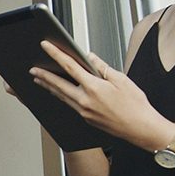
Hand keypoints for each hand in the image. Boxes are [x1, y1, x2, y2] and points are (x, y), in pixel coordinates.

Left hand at [29, 41, 169, 148]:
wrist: (141, 129)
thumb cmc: (135, 106)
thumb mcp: (121, 79)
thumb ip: (102, 67)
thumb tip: (90, 58)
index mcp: (93, 88)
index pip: (69, 66)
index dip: (56, 54)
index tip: (46, 46)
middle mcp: (85, 101)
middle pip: (58, 84)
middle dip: (44, 75)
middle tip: (33, 69)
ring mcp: (84, 112)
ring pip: (62, 96)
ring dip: (49, 87)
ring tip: (40, 80)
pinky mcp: (86, 119)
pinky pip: (70, 104)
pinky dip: (62, 96)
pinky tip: (60, 92)